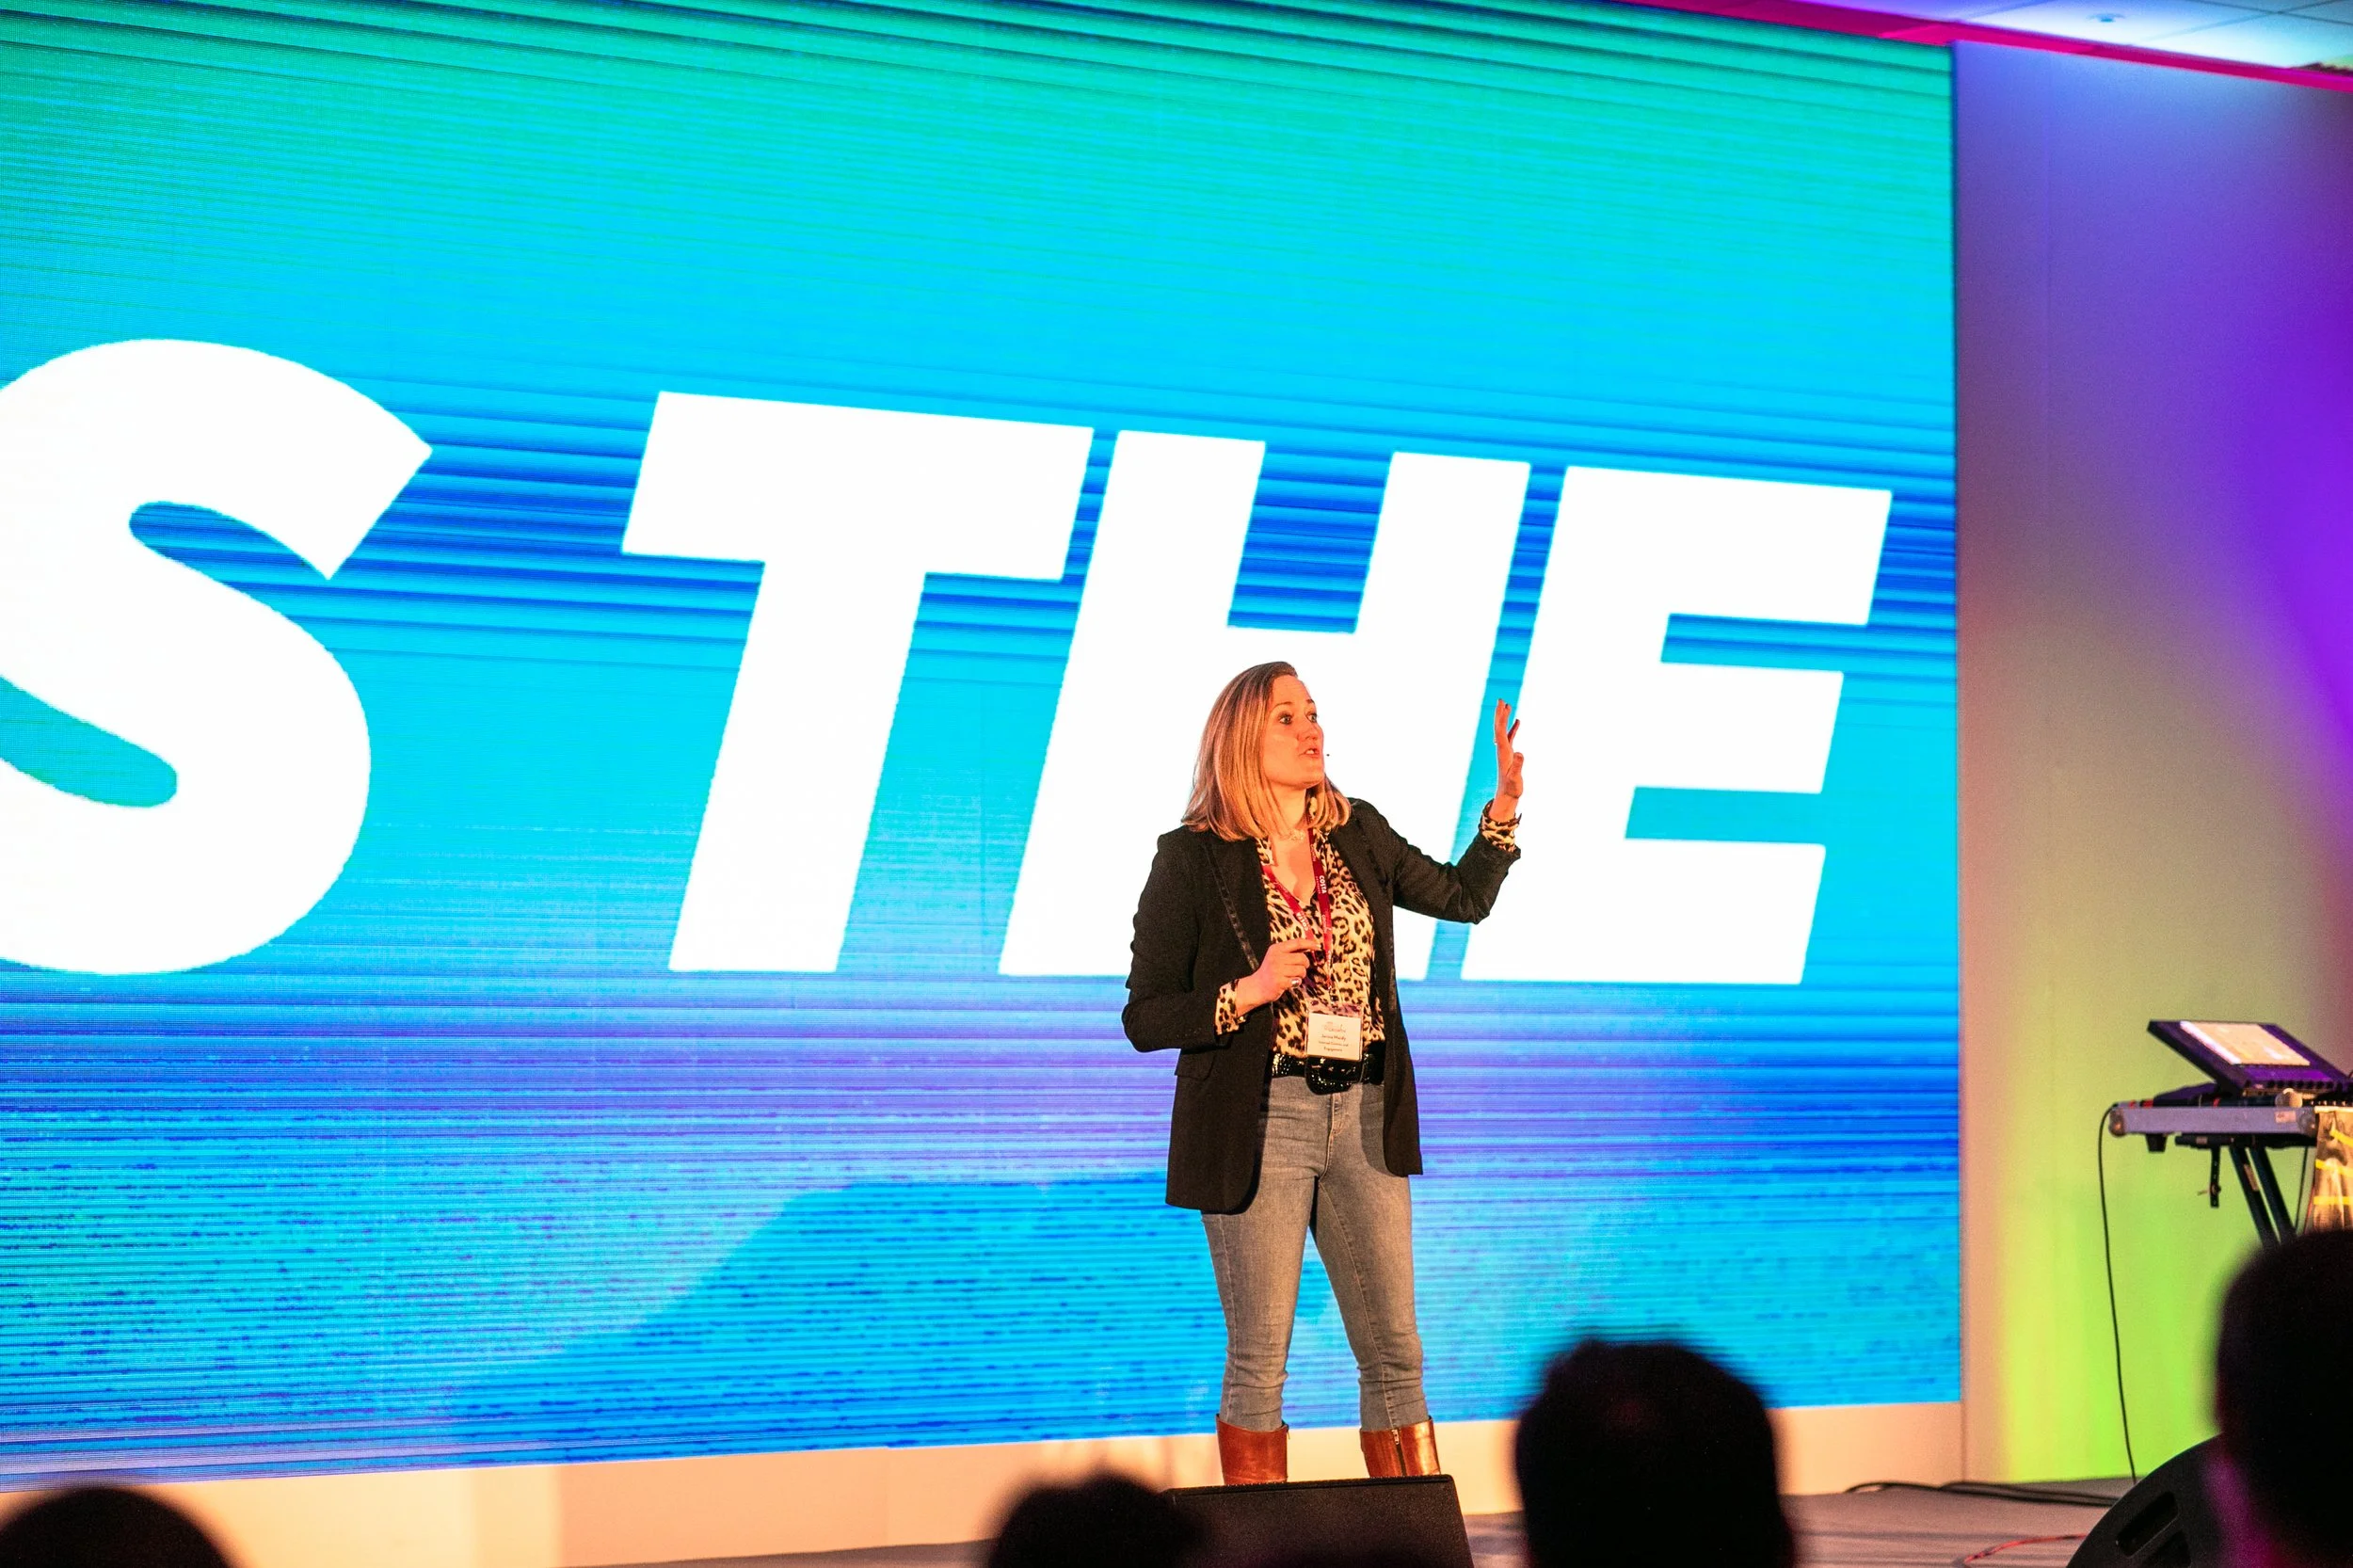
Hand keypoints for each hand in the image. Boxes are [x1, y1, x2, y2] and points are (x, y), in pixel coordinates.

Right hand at [1237, 936, 1317, 1011]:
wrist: (1257, 987)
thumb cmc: (1270, 971)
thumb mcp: (1277, 956)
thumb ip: (1291, 951)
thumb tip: (1311, 945)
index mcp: (1276, 949)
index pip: (1297, 942)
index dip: (1309, 944)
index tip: (1317, 947)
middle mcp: (1276, 957)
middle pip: (1302, 958)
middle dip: (1305, 965)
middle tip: (1300, 969)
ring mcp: (1277, 970)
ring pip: (1301, 970)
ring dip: (1301, 975)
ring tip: (1293, 977)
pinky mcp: (1279, 982)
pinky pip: (1297, 981)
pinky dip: (1296, 983)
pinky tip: (1289, 983)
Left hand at [1488, 699, 1523, 818]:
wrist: (1507, 796)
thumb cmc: (1512, 788)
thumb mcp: (1515, 778)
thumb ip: (1517, 766)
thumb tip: (1520, 753)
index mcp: (1503, 752)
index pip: (1500, 731)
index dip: (1502, 718)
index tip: (1504, 705)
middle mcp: (1502, 749)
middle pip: (1499, 727)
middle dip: (1499, 713)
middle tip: (1501, 699)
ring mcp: (1505, 751)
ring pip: (1503, 730)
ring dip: (1505, 718)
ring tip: (1508, 705)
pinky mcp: (1509, 755)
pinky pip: (1510, 737)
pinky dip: (1513, 728)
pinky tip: (1517, 721)